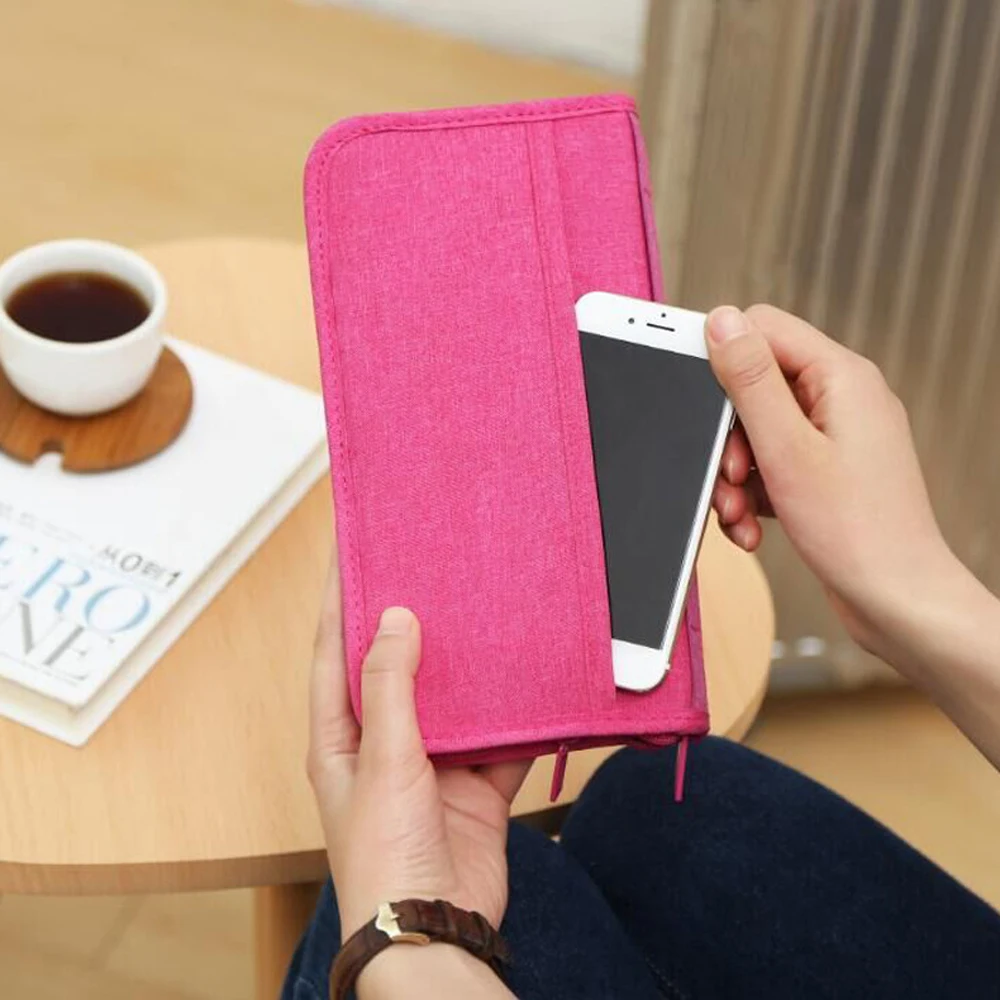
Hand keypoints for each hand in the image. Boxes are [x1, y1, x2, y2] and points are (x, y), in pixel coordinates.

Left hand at [306, 566, 529, 942]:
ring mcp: (433, 764)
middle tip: (438, 571)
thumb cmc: (384, 859)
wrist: (435, 931)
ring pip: (456, 699)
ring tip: (490, 614)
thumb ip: (391, 688)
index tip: (356, 549)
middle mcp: (386, 744)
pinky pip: (501, 739)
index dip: (342, 599)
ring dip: (473, 669)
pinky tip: (533, 685)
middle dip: (418, 623)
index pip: (336, 651)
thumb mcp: (381, 761)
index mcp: (343, 736)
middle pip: (400, 667)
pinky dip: (518, 718)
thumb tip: (395, 619)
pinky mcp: (476, 785)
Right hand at [703, 304, 955, 655]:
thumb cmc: (859, 534)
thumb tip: (722, 322)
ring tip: (738, 511)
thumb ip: (751, 381)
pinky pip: (770, 466)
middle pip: (753, 388)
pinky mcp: (824, 472)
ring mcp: (834, 437)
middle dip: (727, 437)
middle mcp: (841, 400)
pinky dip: (752, 495)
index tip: (698, 398)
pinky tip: (752, 526)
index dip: (722, 359)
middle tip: (729, 473)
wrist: (895, 602)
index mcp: (841, 377)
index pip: (763, 328)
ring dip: (734, 475)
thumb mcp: (786, 449)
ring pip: (756, 433)